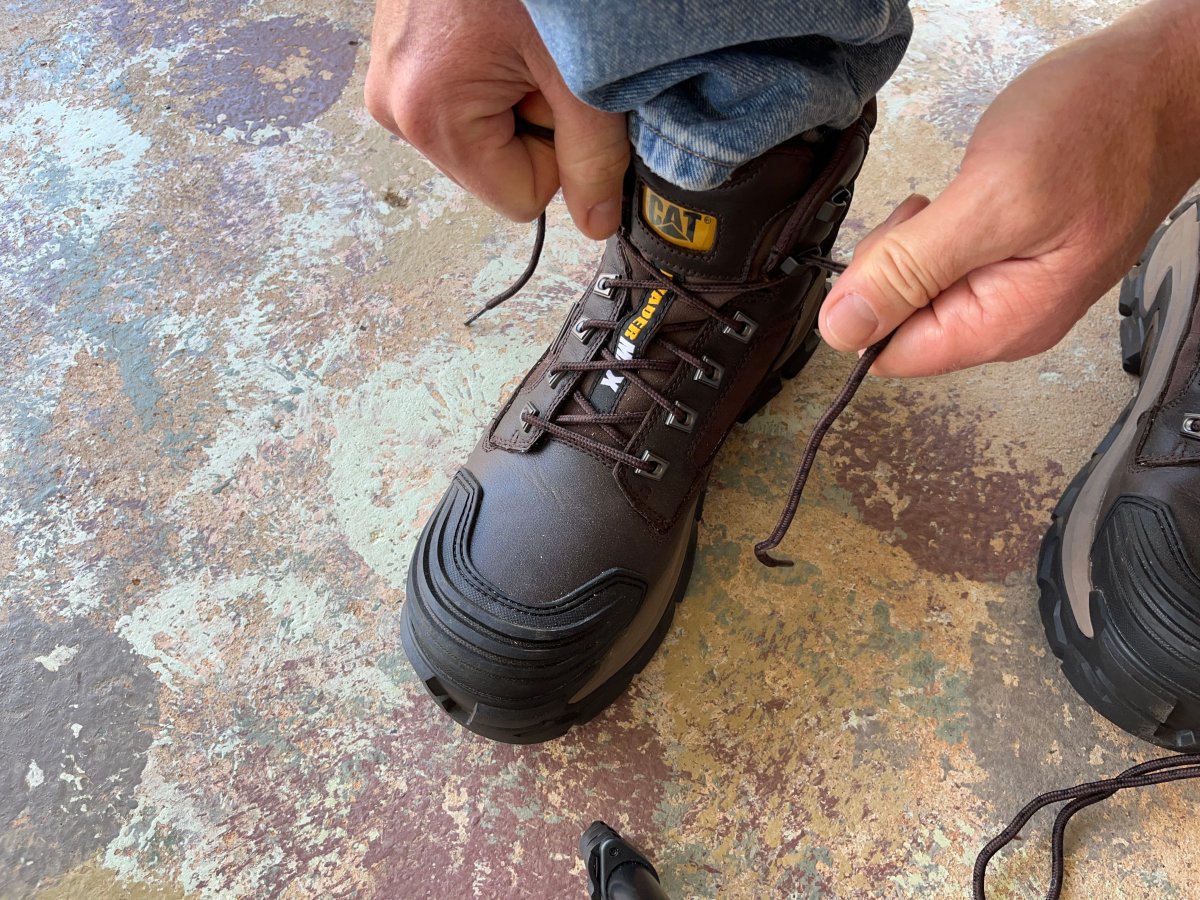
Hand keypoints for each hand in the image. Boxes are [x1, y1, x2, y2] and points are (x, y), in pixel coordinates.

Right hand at [365, 0, 628, 238]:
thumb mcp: (582, 72)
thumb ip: (594, 158)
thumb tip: (596, 223)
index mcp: (428, 114)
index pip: (519, 199)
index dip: (559, 158)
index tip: (564, 98)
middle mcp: (393, 104)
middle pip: (493, 169)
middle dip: (533, 124)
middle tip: (540, 59)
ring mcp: (390, 77)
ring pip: (478, 134)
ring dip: (514, 96)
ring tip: (518, 38)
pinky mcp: (398, 53)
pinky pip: (459, 96)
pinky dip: (492, 72)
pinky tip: (498, 29)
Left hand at [818, 1, 1199, 376]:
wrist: (1158, 83)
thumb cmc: (1099, 130)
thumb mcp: (990, 200)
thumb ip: (910, 270)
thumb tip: (843, 328)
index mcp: (1002, 325)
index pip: (893, 355)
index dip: (868, 307)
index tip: (888, 251)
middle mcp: (1007, 320)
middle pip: (900, 324)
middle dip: (893, 267)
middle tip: (931, 212)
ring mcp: (1011, 289)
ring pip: (917, 289)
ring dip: (915, 242)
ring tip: (960, 197)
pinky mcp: (1009, 256)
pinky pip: (942, 261)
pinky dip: (937, 226)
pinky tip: (969, 195)